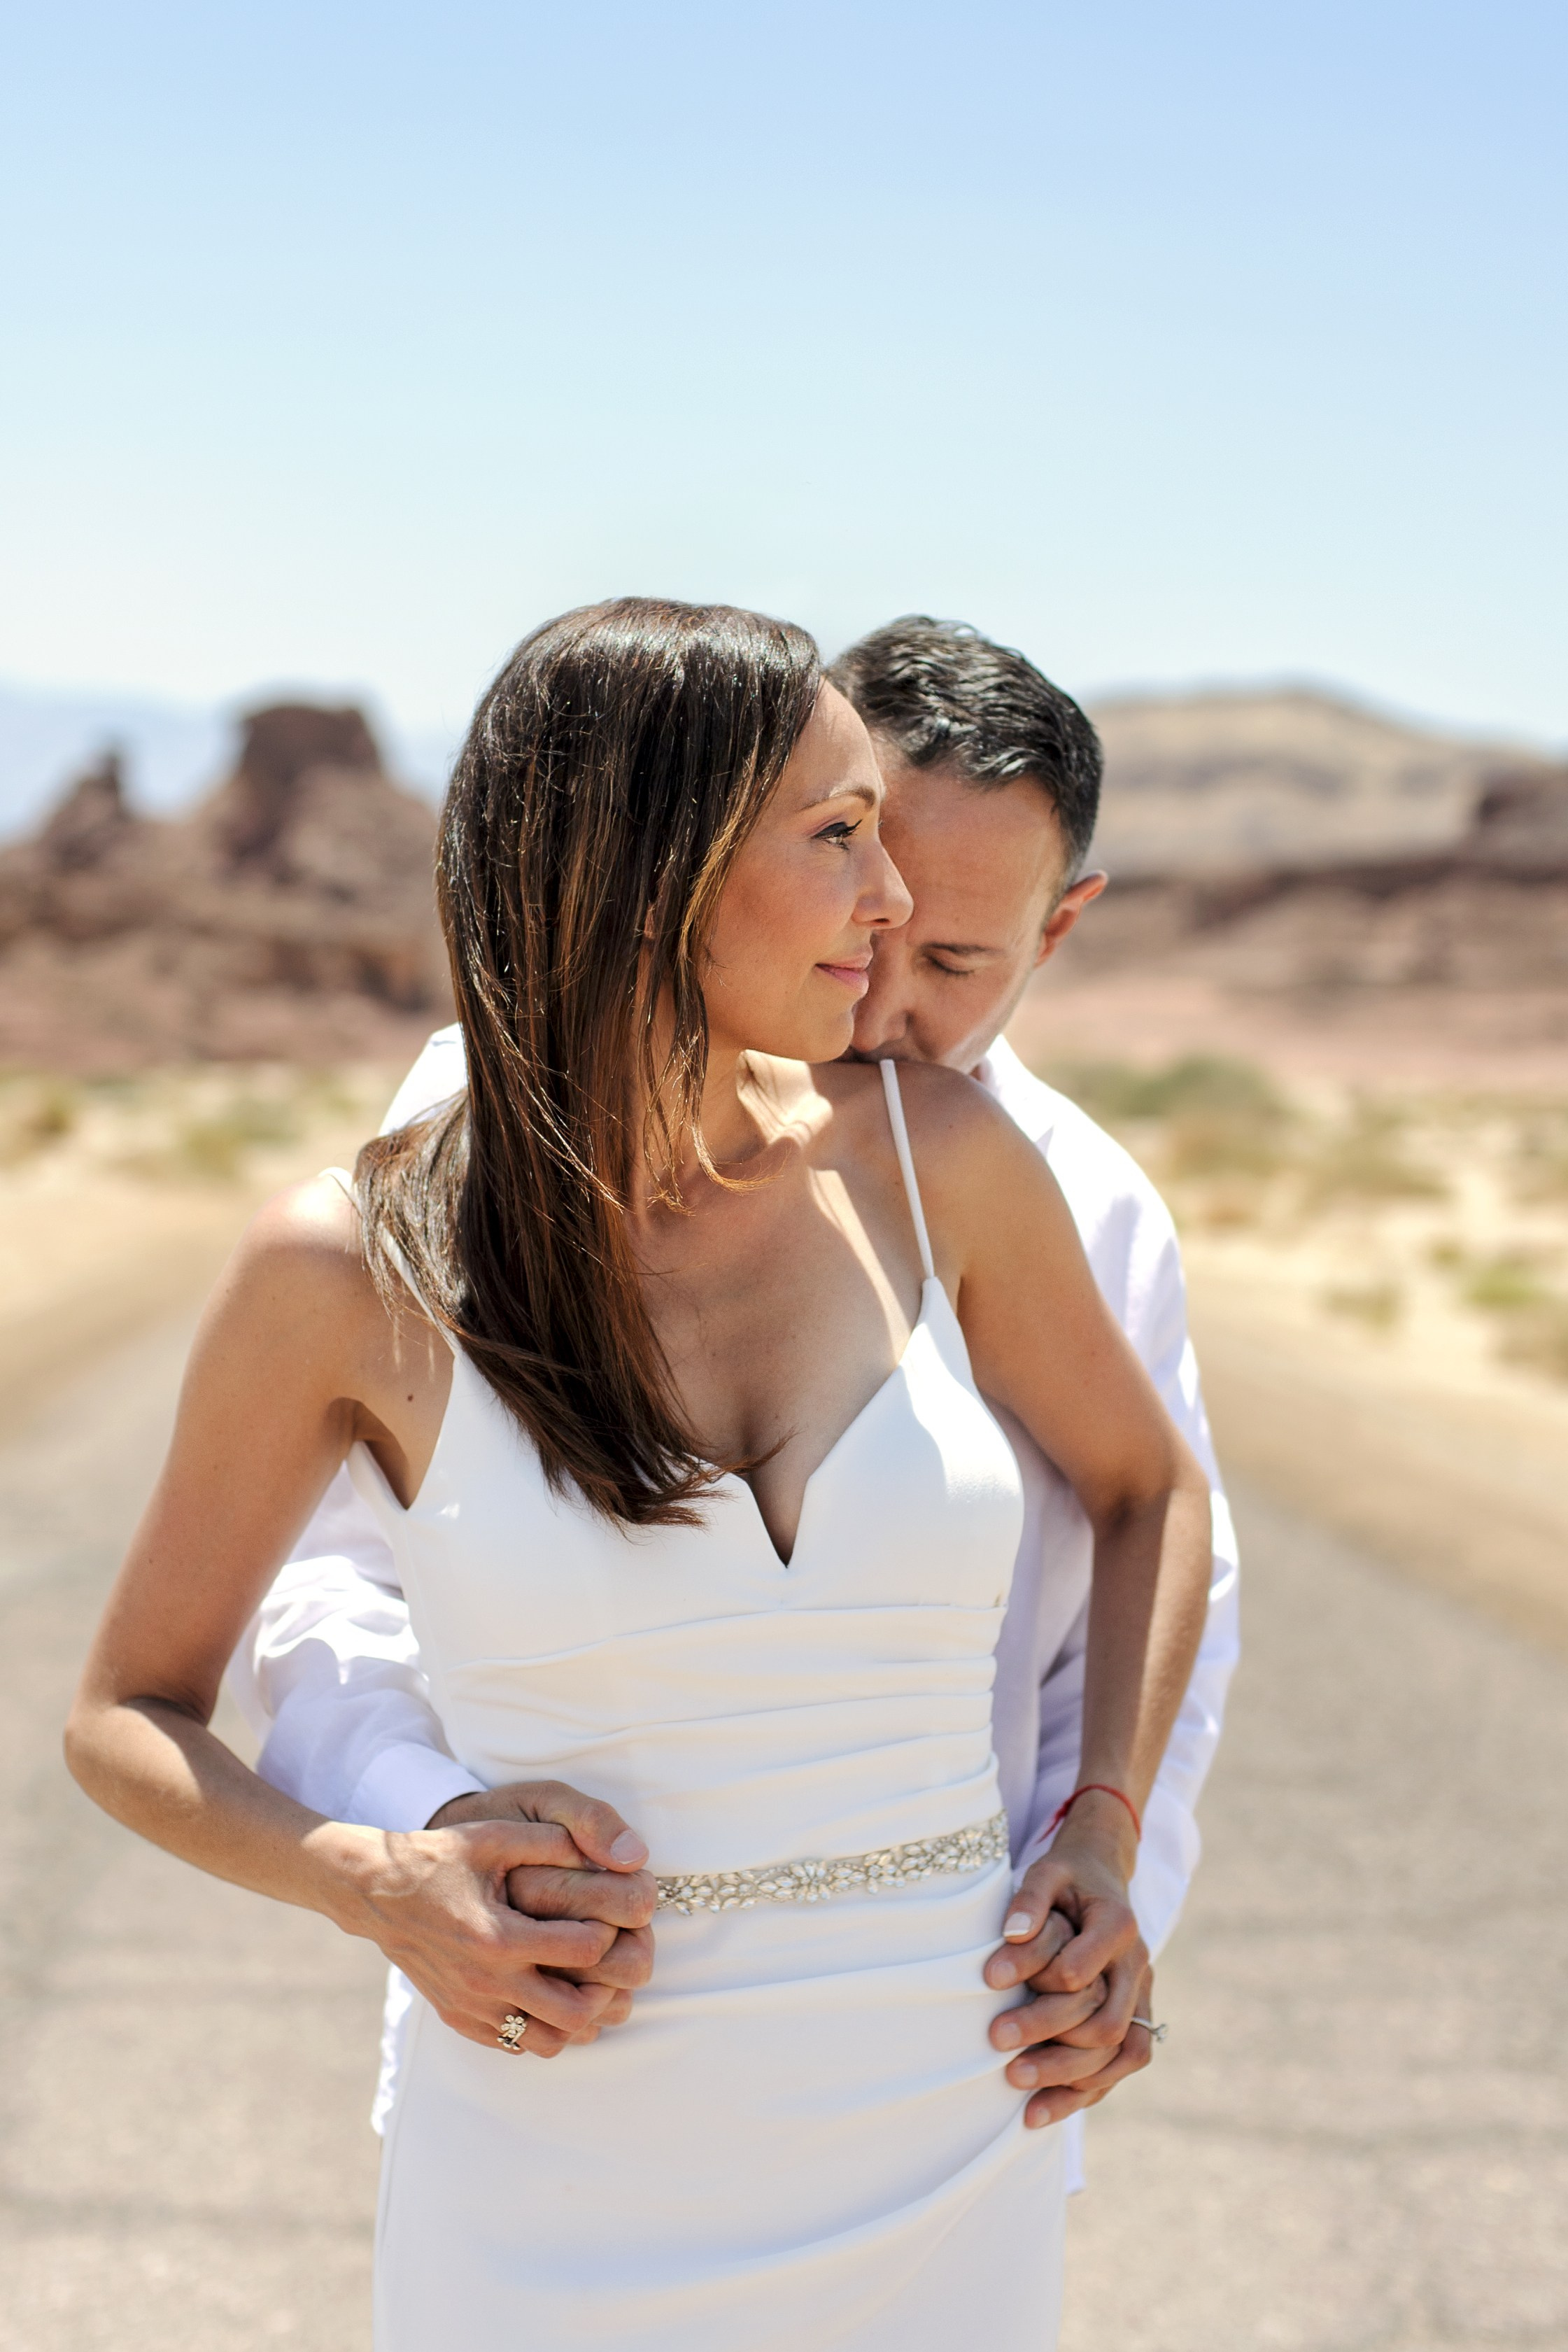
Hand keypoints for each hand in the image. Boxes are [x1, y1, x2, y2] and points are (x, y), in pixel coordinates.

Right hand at [422, 1779, 656, 2054]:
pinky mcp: (458, 2018)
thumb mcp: (495, 1837)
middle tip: (607, 1963)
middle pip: (574, 2012)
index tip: (608, 1918)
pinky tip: (547, 1996)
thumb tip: (610, 1852)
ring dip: (576, 2019)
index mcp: (500, 1937)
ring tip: (583, 1985)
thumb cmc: (440, 1859)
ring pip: (547, 2042)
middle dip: (604, 1989)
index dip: (607, 1933)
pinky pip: (514, 2045)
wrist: (379, 1892)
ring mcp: (470, 2007)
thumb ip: (553, 1840)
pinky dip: (540, 2030)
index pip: (582, 1951)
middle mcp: (485, 1982)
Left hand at [983, 1797, 1149, 2128]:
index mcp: (1118, 1924)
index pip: (1081, 1969)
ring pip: (1119, 2054)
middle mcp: (1138, 1966)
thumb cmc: (1067, 1878)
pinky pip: (1121, 2067)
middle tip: (995, 2040)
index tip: (989, 1981)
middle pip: (1104, 2023)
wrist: (1102, 1879)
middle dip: (1049, 2039)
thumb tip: (1010, 1934)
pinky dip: (1083, 2093)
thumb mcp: (1046, 1871)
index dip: (1037, 1978)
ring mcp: (1142, 1997)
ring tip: (1013, 2084)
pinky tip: (1038, 2112)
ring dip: (1067, 2078)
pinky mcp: (1136, 2020)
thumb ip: (1030, 1899)